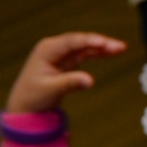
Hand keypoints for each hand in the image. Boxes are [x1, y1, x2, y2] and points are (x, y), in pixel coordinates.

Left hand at [5, 32, 127, 114]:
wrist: (25, 106)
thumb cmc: (33, 96)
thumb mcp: (51, 90)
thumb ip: (70, 83)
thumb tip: (90, 80)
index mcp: (46, 50)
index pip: (71, 42)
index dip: (89, 41)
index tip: (105, 42)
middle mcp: (54, 48)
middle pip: (80, 42)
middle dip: (100, 43)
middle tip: (120, 46)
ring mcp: (61, 54)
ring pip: (85, 47)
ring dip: (102, 47)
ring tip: (121, 48)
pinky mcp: (67, 62)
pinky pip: (84, 55)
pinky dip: (97, 54)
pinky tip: (111, 53)